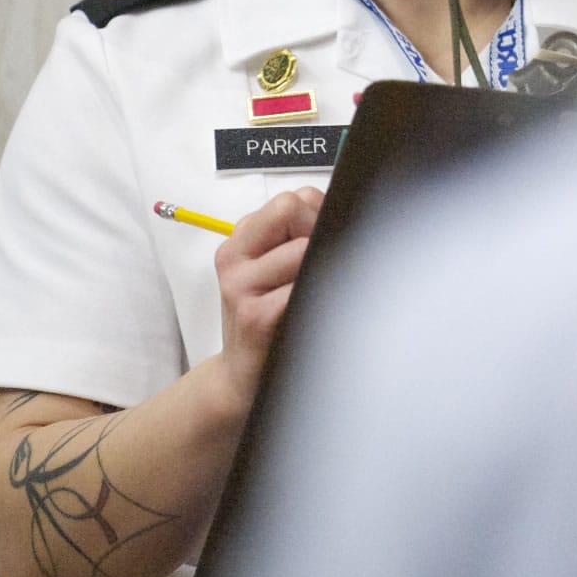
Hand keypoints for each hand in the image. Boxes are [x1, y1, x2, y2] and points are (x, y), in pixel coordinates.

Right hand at [215, 186, 325, 401]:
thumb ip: (296, 237)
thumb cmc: (268, 320)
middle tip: (317, 270)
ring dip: (321, 269)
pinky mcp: (255, 317)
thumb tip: (342, 213)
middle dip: (317, 233)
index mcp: (240, 241)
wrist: (242, 377)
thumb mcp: (271, 272)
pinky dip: (319, 296)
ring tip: (316, 293)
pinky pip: (301, 289)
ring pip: (303, 249)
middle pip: (293, 208)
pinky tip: (314, 312)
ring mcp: (241, 286)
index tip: (319, 245)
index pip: (292, 199)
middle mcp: (234, 257)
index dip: (317, 216)